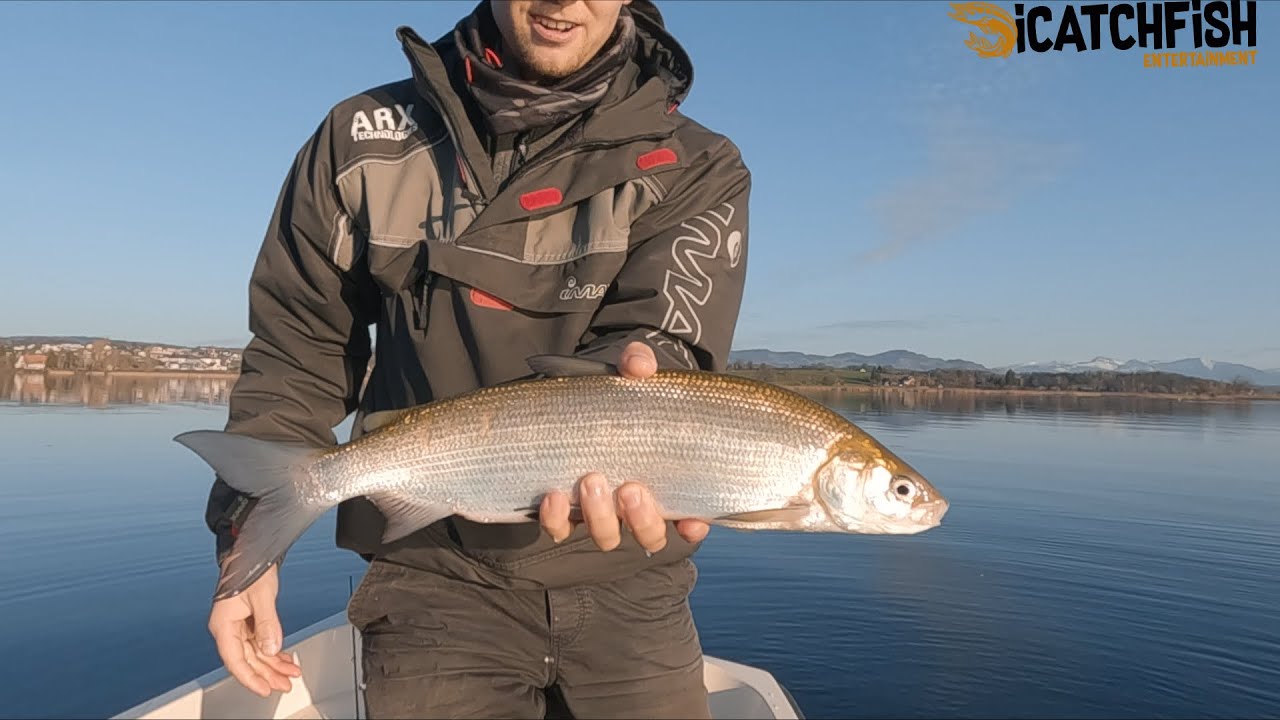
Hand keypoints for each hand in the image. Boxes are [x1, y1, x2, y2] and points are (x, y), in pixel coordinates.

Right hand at [207, 564, 300, 696]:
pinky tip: (284, 659)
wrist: (251, 548)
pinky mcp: (248, 620)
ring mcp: (238, 624)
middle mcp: (228, 627)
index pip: (235, 659)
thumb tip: (271, 648)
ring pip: (255, 652)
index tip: (264, 689)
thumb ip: (267, 623)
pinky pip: (260, 641)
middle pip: (247, 659)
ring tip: (289, 674)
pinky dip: (273, 650)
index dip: (250, 678)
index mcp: (223, 623)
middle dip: (266, 674)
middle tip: (284, 684)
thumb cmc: (250, 564)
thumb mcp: (262, 595)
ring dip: (272, 664)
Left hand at [539, 341, 710, 552]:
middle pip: (647, 533)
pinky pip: (560, 528)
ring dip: (600, 517)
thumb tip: (639, 366)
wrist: (575, 401)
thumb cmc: (619, 396)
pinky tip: (553, 497)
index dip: (692, 527)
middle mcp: (635, 506)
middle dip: (640, 519)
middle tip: (631, 489)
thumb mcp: (632, 376)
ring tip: (591, 480)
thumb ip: (638, 365)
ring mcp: (599, 510)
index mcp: (665, 484)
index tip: (691, 522)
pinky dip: (557, 520)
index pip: (690, 520)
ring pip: (607, 535)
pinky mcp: (564, 509)